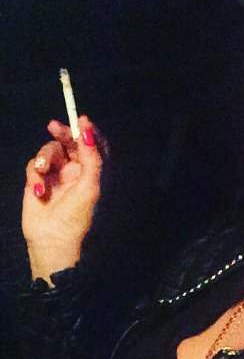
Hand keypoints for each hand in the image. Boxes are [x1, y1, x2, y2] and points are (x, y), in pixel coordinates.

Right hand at [22, 116, 102, 284]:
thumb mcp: (89, 185)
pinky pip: (34, 165)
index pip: (93, 146)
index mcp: (94, 173)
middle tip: (55, 127)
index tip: (81, 119)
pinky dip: (34, 175)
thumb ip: (91, 158)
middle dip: (63, 133)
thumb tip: (88, 131)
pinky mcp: (39, 180)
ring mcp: (57, 175)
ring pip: (49, 151)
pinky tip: (38, 191)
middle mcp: (77, 171)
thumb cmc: (77, 216)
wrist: (52, 239)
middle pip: (70, 142)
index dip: (88, 132)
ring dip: (45, 159)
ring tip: (42, 173)